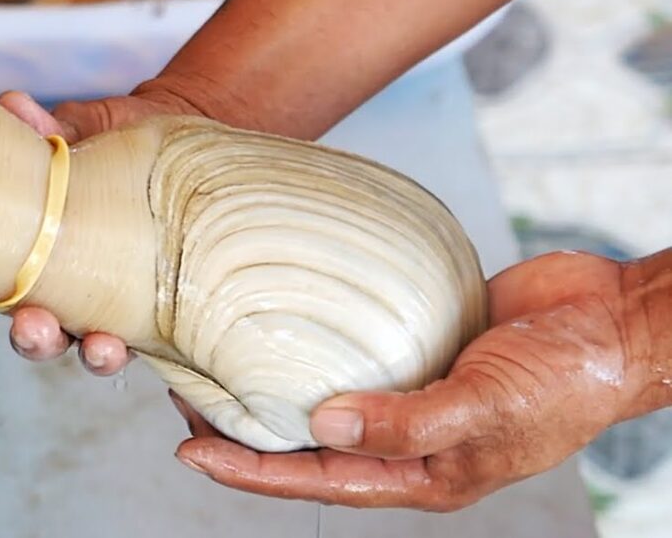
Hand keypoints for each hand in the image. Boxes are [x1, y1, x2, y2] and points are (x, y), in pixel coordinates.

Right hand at [0, 86, 195, 375]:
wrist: (177, 143)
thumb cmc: (112, 145)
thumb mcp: (76, 134)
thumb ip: (43, 131)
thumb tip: (15, 105)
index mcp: (17, 251)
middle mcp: (50, 291)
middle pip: (20, 328)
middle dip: (19, 332)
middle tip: (26, 323)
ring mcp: (94, 310)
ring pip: (72, 346)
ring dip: (68, 348)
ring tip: (83, 340)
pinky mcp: (138, 320)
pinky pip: (117, 348)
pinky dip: (106, 351)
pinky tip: (109, 344)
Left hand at [170, 250, 649, 510]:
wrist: (613, 321)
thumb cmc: (567, 380)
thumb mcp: (486, 410)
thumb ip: (404, 424)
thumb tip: (322, 427)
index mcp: (421, 472)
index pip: (316, 480)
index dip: (250, 469)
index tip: (190, 449)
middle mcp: (407, 437)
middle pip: (309, 442)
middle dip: (245, 428)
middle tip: (183, 398)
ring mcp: (410, 389)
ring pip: (324, 394)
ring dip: (271, 381)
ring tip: (213, 359)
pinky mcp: (417, 345)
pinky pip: (353, 348)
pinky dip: (312, 338)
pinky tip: (276, 318)